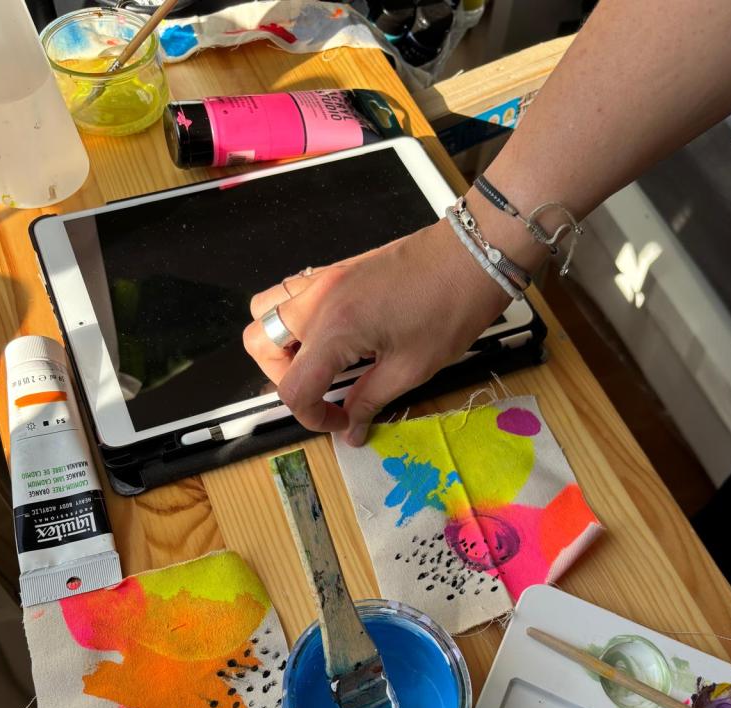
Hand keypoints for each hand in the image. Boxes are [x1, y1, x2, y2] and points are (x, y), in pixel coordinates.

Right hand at [243, 218, 509, 446]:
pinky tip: (329, 336)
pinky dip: (294, 320)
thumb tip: (350, 430)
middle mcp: (316, 301)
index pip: (292, 387)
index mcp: (334, 329)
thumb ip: (371, 400)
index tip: (342, 422)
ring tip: (316, 363)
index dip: (312, 416)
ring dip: (278, 345)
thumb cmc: (449, 309)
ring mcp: (321, 280)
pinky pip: (289, 293)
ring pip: (264, 312)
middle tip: (322, 392)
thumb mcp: (412, 368)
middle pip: (259, 344)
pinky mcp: (333, 270)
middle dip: (282, 378)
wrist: (471, 254)